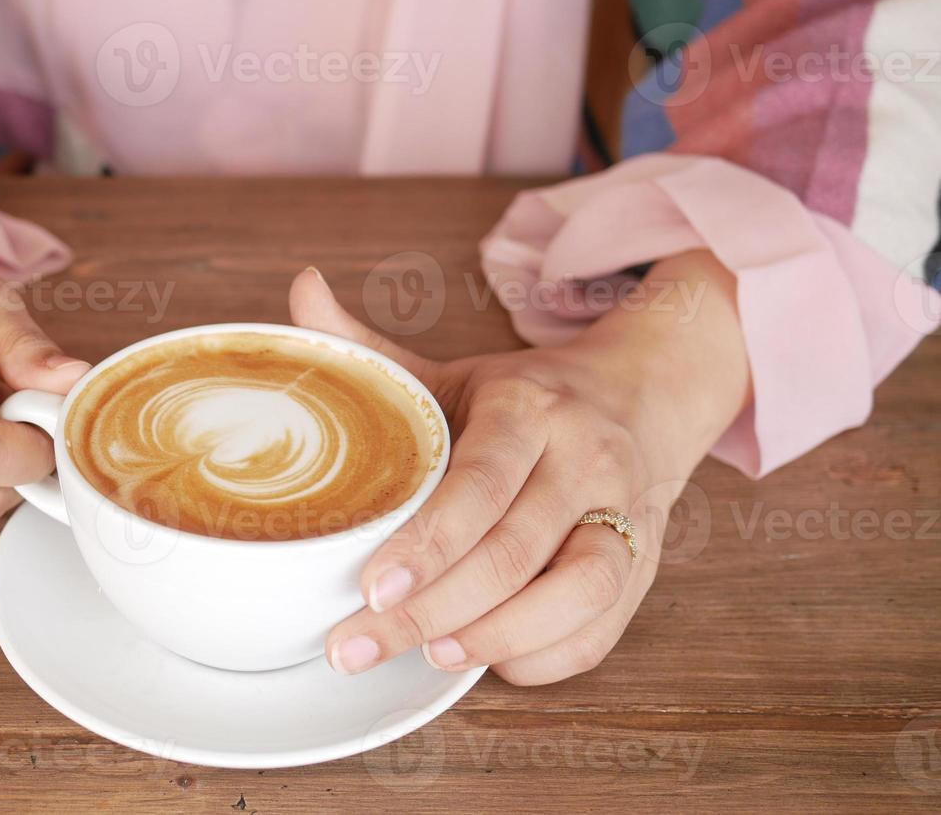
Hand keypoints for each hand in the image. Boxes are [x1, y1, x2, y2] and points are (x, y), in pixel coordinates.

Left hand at [288, 254, 749, 684]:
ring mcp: (625, 515)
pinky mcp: (644, 565)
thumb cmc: (525, 398)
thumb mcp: (450, 368)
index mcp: (530, 408)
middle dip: (431, 611)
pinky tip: (482, 656)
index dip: (428, 544)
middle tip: (358, 644)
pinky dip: (539, 656)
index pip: (480, 484)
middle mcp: (586, 460)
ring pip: (576, 595)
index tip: (370, 586)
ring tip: (427, 654)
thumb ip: (370, 346)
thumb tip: (300, 288)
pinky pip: (599, 630)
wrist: (643, 395)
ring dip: (494, 637)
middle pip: (514, 551)